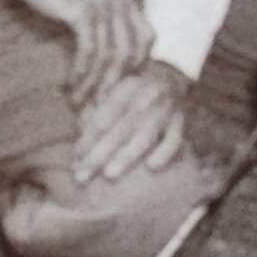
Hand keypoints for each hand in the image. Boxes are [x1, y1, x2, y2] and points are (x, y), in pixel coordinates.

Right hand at [0, 0, 152, 104]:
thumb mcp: (92, 2)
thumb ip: (107, 23)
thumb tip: (113, 58)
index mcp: (126, 0)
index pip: (148, 37)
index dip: (140, 62)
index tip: (122, 81)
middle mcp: (120, 2)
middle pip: (129, 52)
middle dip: (115, 82)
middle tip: (100, 102)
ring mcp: (102, 6)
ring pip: (108, 55)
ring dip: (94, 82)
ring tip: (80, 99)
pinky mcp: (83, 11)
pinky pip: (89, 49)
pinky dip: (82, 70)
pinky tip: (73, 82)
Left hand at [72, 60, 189, 184]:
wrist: (171, 80)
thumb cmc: (133, 92)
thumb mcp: (115, 89)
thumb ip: (96, 106)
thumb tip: (76, 125)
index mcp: (125, 88)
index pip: (102, 118)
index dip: (87, 139)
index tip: (76, 159)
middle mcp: (145, 97)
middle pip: (119, 131)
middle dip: (99, 155)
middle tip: (82, 176)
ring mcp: (165, 110)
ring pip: (144, 137)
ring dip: (126, 157)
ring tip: (109, 175)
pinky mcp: (180, 122)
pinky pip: (174, 140)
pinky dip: (165, 152)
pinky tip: (152, 167)